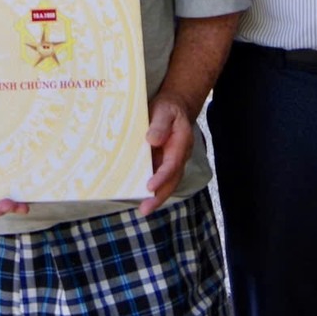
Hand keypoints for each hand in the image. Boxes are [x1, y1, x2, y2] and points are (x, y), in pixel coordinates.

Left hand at [139, 96, 194, 215]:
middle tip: (145, 209)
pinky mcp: (161, 162)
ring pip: (166, 183)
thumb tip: (152, 140)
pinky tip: (135, 193)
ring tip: (142, 208)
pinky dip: (149, 187)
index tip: (150, 186)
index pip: (172, 165)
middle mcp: (178, 157)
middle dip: (159, 197)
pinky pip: (157, 177)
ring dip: (155, 196)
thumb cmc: (169, 108)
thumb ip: (160, 125)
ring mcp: (171, 161)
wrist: (174, 106)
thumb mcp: (164, 111)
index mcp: (181, 144)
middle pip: (171, 181)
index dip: (161, 177)